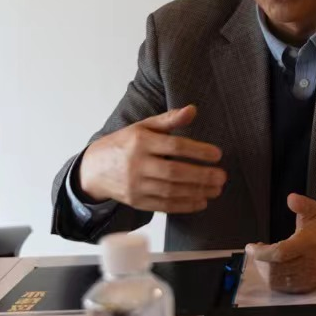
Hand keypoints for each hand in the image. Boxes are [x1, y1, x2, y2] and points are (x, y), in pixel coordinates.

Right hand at [78, 105, 225, 213]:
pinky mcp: (136, 202)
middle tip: (221, 176)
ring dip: (197, 192)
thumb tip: (193, 110)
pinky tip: (200, 201)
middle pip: (174, 172)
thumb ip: (169, 119)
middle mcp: (137, 164)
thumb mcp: (143, 127)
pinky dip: (184, 205)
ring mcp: (136, 185)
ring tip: (216, 189)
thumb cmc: (124, 144)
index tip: (217, 154)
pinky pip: (164, 205)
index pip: (174, 147)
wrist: (94, 169)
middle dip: (201, 176)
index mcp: (141, 141)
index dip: (198, 151)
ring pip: (171, 191)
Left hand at [246, 194, 315, 293]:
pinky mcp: (309, 284)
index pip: (281, 253)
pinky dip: (273, 279)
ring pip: (279, 281)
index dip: (263, 253)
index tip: (251, 247)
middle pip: (277, 269)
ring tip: (262, 257)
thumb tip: (291, 198)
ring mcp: (310, 276)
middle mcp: (310, 262)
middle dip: (260, 261)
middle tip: (255, 250)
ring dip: (264, 270)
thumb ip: (302, 204)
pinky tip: (271, 267)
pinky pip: (285, 288)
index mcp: (310, 243)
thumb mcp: (314, 210)